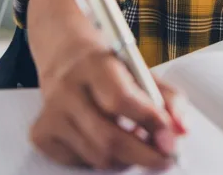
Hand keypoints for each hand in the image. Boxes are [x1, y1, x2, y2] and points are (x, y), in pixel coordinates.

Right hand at [30, 44, 185, 169]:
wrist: (65, 60)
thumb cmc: (111, 69)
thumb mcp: (142, 72)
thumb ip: (169, 99)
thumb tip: (181, 130)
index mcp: (95, 66)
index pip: (122, 100)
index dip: (151, 123)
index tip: (172, 140)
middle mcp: (67, 90)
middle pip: (109, 138)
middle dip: (145, 154)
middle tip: (165, 158)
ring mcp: (50, 114)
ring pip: (98, 156)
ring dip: (126, 157)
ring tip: (136, 142)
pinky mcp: (41, 134)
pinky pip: (81, 162)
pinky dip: (102, 159)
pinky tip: (108, 140)